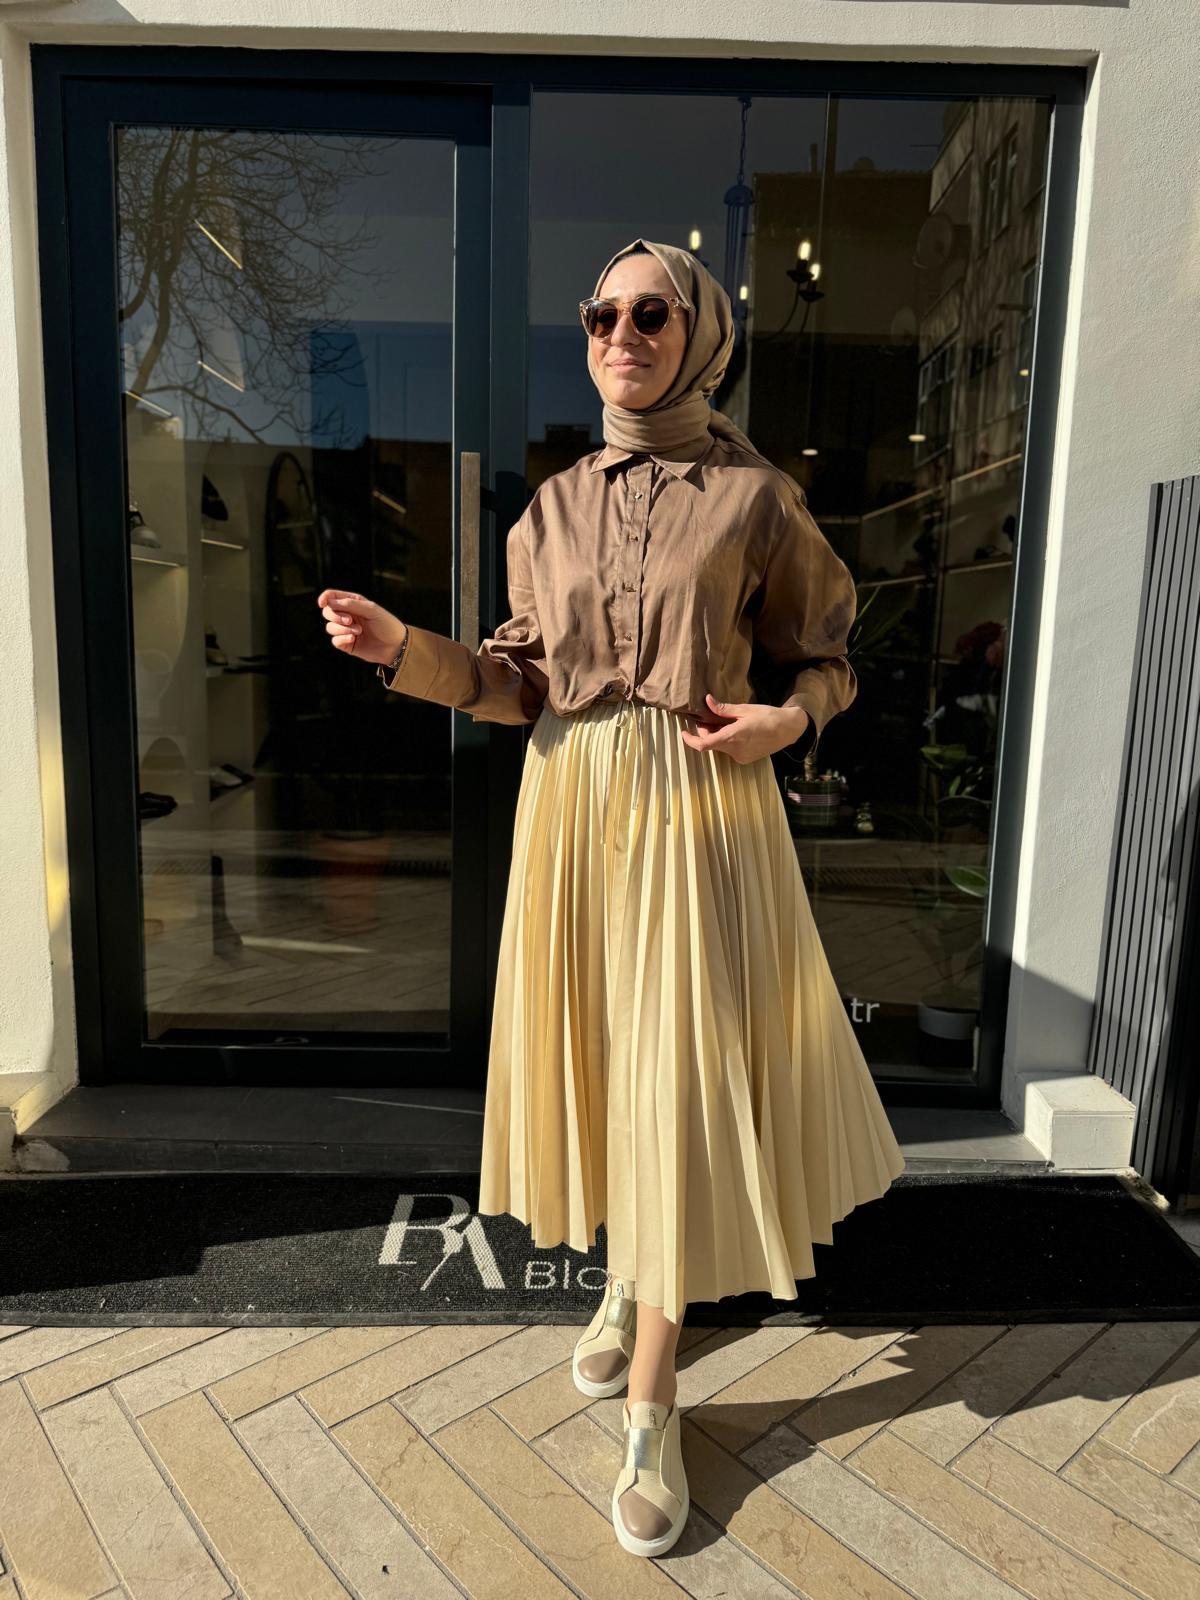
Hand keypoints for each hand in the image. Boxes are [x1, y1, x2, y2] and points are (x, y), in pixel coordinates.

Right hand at [316, 589, 407, 665]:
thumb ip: (351, 604)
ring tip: (358, 631)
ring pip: (330, 627)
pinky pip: (335, 640)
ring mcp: (346, 630)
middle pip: (328, 612)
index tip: (322, 603)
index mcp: (353, 603)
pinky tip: (353, 638)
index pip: (332, 597)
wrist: (396, 646)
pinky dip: (341, 638)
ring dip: (341, 629)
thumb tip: (330, 602)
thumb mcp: (371, 610)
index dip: (325, 598)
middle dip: (335, 616)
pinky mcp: (347, 644)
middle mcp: (348, 615)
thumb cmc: (387, 624)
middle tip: (350, 620)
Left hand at [679, 693, 809, 763]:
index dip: (690, 740)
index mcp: (732, 737)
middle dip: (706, 732)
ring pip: (720, 747)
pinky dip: (727, 741)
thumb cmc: (768, 716)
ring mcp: (740, 757)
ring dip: (717, 736)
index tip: (683, 732)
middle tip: (708, 718)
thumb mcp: (744, 710)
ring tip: (725, 722)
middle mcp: (734, 750)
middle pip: (710, 744)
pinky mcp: (745, 759)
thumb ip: (723, 709)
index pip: (703, 744)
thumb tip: (707, 700)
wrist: (788, 730)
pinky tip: (736, 730)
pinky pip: (729, 750)